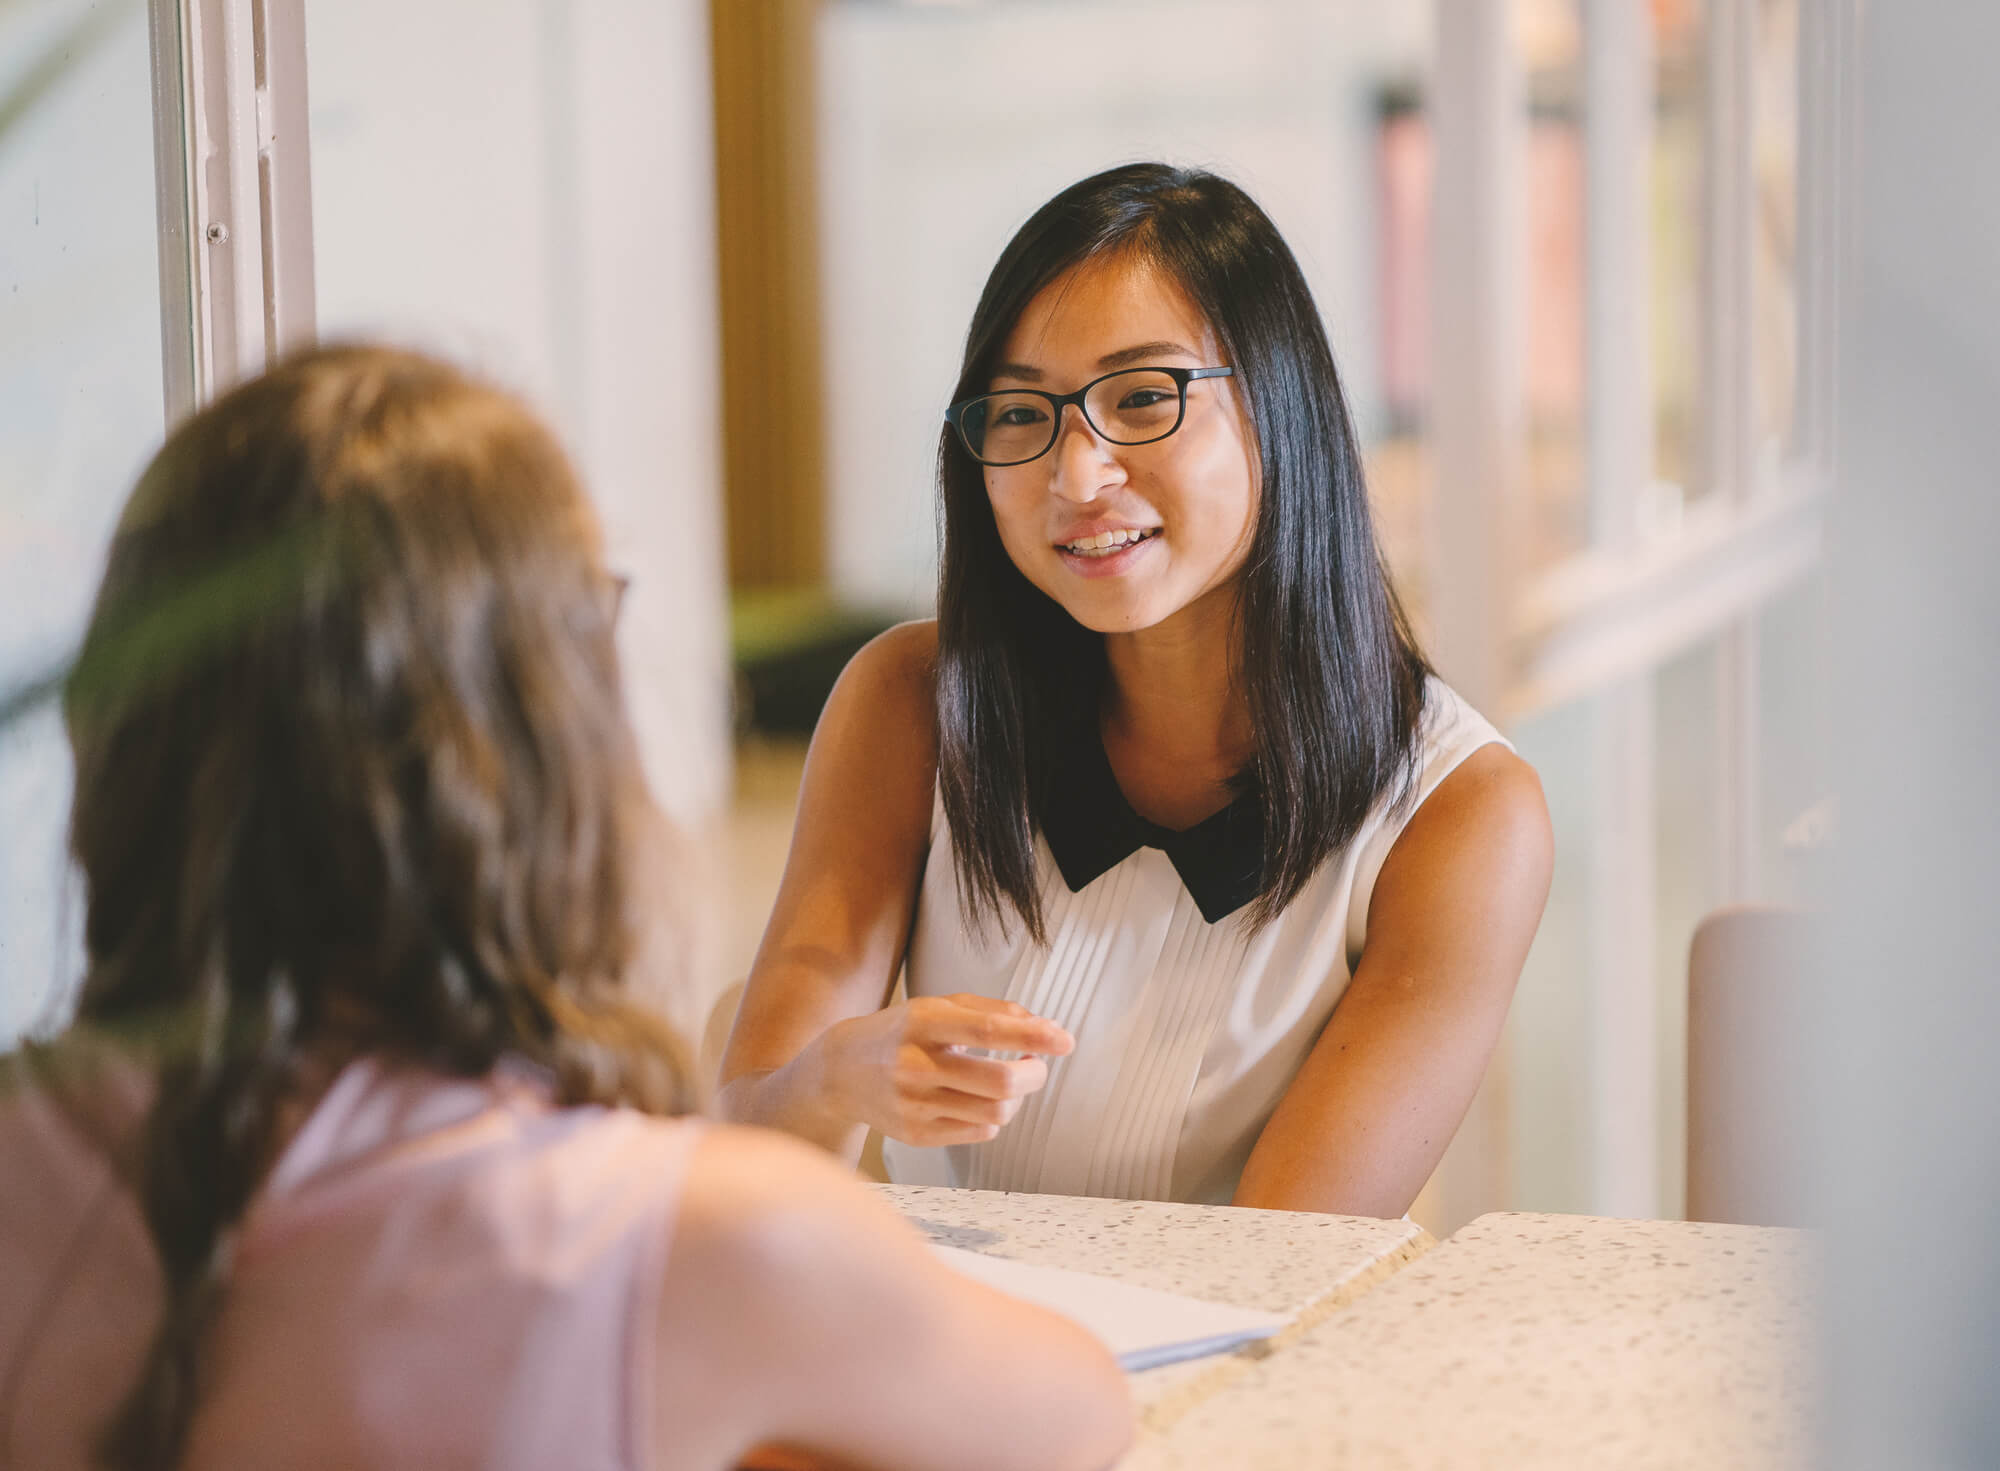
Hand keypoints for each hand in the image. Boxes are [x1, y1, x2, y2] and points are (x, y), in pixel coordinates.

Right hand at [813, 994, 1072, 1146]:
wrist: (840, 1072)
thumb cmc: (901, 1034)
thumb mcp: (938, 1008)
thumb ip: (991, 1011)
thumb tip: (1043, 1027)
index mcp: (922, 1023)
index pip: (989, 1031)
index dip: (1034, 1037)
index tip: (1065, 1040)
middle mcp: (915, 1065)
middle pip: (1000, 1082)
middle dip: (1034, 1076)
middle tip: (1037, 1068)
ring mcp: (914, 1105)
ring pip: (996, 1112)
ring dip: (1017, 1099)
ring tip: (1009, 1084)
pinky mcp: (915, 1135)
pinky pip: (980, 1132)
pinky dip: (993, 1117)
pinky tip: (979, 1102)